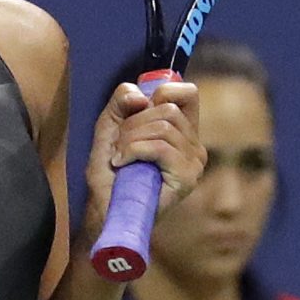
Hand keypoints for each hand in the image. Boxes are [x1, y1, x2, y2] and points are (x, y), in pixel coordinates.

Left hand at [82, 81, 206, 241]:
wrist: (105, 206)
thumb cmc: (110, 168)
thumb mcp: (111, 123)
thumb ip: (122, 100)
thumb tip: (141, 96)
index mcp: (183, 129)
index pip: (188, 93)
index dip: (162, 93)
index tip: (139, 110)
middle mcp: (194, 145)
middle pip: (168, 109)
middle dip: (134, 123)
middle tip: (119, 144)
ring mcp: (193, 162)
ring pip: (163, 127)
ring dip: (130, 139)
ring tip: (120, 156)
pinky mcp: (186, 177)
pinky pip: (160, 147)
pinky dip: (134, 150)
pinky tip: (122, 163)